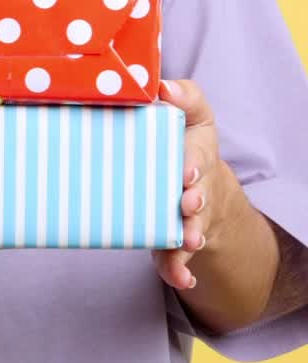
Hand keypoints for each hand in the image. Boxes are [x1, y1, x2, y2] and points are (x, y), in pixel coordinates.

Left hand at [151, 78, 237, 292]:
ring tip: (186, 240)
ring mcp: (187, 218)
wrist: (196, 187)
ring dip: (189, 235)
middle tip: (187, 203)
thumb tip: (162, 84)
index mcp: (196, 156)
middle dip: (194, 201)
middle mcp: (196, 190)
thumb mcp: (193, 117)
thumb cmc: (184, 145)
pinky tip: (180, 278)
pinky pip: (177, 259)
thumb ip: (184, 97)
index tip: (185, 169)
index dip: (193, 163)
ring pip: (192, 230)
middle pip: (199, 198)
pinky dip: (178, 270)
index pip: (198, 157)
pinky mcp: (173, 241)